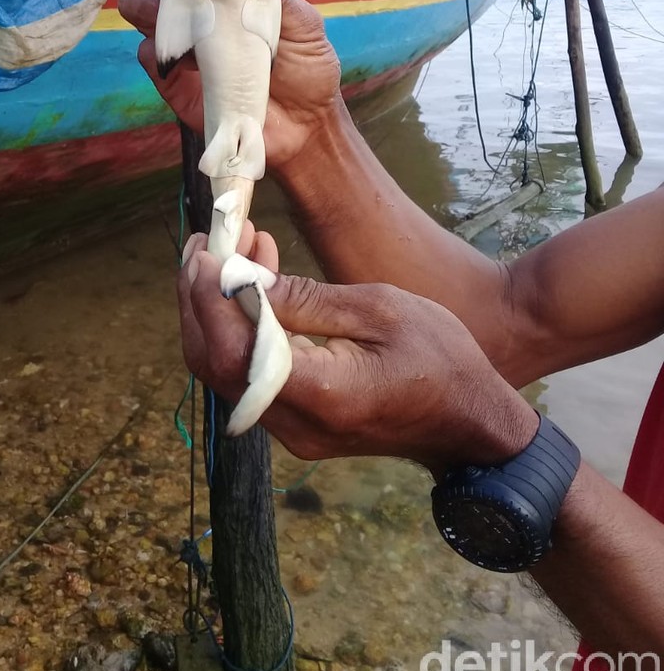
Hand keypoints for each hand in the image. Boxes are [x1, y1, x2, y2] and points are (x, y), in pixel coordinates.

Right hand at [117, 0, 342, 169]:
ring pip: (145, 14)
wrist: (305, 127)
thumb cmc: (307, 69)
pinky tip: (177, 54)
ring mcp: (186, 49)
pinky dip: (156, 50)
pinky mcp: (175, 84)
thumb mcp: (303, 24)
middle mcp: (202, 16)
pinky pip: (150, 58)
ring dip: (149, 7)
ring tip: (168, 13)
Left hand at [178, 235, 538, 471]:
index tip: (204, 252)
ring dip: (217, 309)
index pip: (234, 349)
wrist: (470, 422)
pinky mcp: (295, 421)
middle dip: (200, 298)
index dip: (207, 298)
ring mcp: (291, 428)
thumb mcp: (380, 310)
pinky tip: (257, 285)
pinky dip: (240, 328)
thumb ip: (306, 300)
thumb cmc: (440, 358)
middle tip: (207, 242)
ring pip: (224, 369)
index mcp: (320, 394)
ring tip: (236, 249)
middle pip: (213, 362)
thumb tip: (242, 280)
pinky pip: (247, 375)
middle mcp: (294, 422)